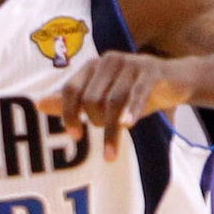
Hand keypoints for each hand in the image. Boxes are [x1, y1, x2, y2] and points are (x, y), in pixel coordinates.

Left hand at [52, 50, 201, 161]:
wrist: (175, 81)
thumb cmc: (133, 92)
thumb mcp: (102, 98)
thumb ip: (71, 101)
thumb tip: (38, 103)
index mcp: (93, 66)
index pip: (70, 89)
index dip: (68, 113)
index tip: (74, 135)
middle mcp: (109, 60)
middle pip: (91, 98)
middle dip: (95, 122)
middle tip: (104, 132)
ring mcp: (131, 64)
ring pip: (113, 101)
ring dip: (111, 131)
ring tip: (111, 153)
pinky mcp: (151, 71)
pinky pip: (137, 93)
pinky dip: (131, 110)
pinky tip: (128, 126)